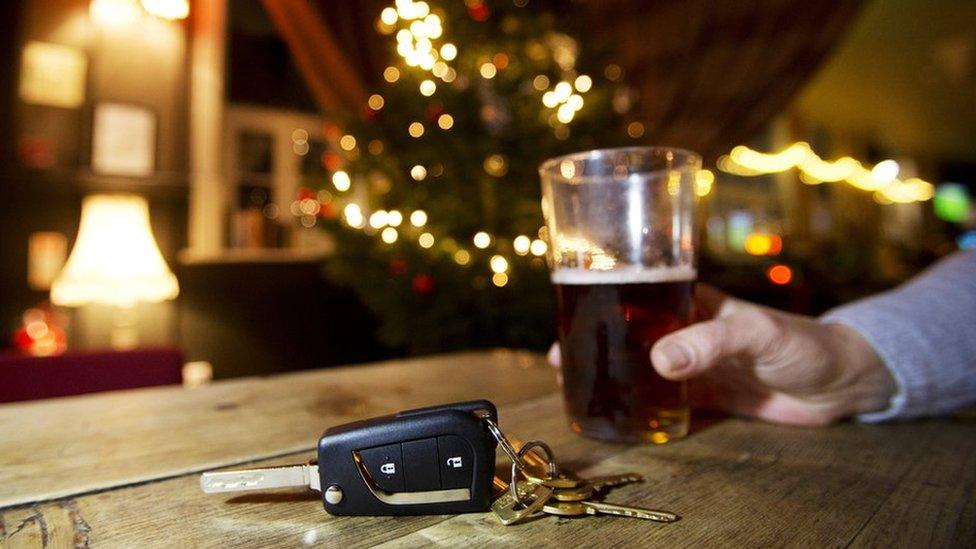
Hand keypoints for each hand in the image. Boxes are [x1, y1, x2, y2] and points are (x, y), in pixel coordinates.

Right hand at [549, 285, 895, 426]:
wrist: (839, 386)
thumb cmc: (801, 342)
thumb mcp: (755, 333)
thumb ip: (710, 342)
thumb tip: (659, 360)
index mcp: (691, 302)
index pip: (638, 293)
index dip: (601, 300)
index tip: (567, 314)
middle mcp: (684, 331)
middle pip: (628, 332)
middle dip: (592, 341)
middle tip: (559, 358)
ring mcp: (691, 365)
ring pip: (638, 367)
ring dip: (609, 374)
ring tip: (574, 383)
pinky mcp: (702, 397)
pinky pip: (661, 401)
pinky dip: (636, 406)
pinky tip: (612, 413)